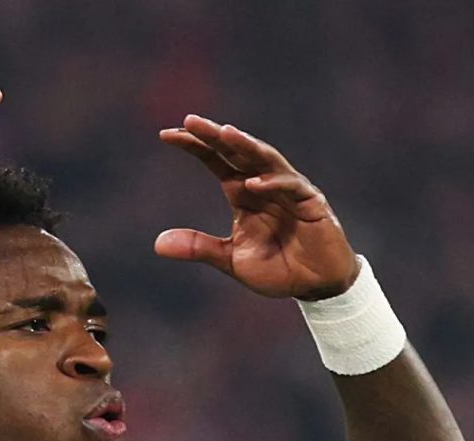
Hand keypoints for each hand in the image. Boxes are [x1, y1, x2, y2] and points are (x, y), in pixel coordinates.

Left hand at [155, 115, 359, 300]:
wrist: (315, 286)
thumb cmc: (278, 269)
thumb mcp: (232, 260)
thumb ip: (200, 248)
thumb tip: (157, 244)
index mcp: (243, 193)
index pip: (216, 161)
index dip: (195, 146)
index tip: (166, 134)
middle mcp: (264, 184)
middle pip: (237, 152)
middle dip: (215, 135)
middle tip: (190, 120)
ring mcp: (288, 190)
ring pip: (265, 159)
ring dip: (245, 146)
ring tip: (224, 133)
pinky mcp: (310, 202)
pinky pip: (290, 187)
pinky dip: (272, 184)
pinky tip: (252, 184)